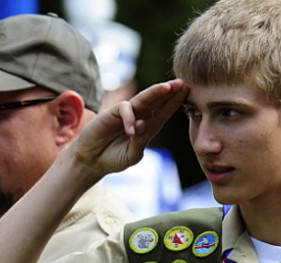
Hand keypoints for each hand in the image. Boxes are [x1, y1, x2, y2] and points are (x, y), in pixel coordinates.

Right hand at [69, 79, 188, 178]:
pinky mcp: (112, 113)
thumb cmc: (113, 158)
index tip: (188, 92)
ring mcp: (127, 113)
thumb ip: (139, 144)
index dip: (176, 102)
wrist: (92, 160)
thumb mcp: (131, 156)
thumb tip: (143, 127)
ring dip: (155, 93)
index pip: (165, 112)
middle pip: (157, 101)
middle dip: (170, 92)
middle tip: (183, 83)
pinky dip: (130, 118)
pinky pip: (124, 109)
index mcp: (149, 127)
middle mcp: (140, 117)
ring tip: (167, 88)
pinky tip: (132, 130)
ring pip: (143, 99)